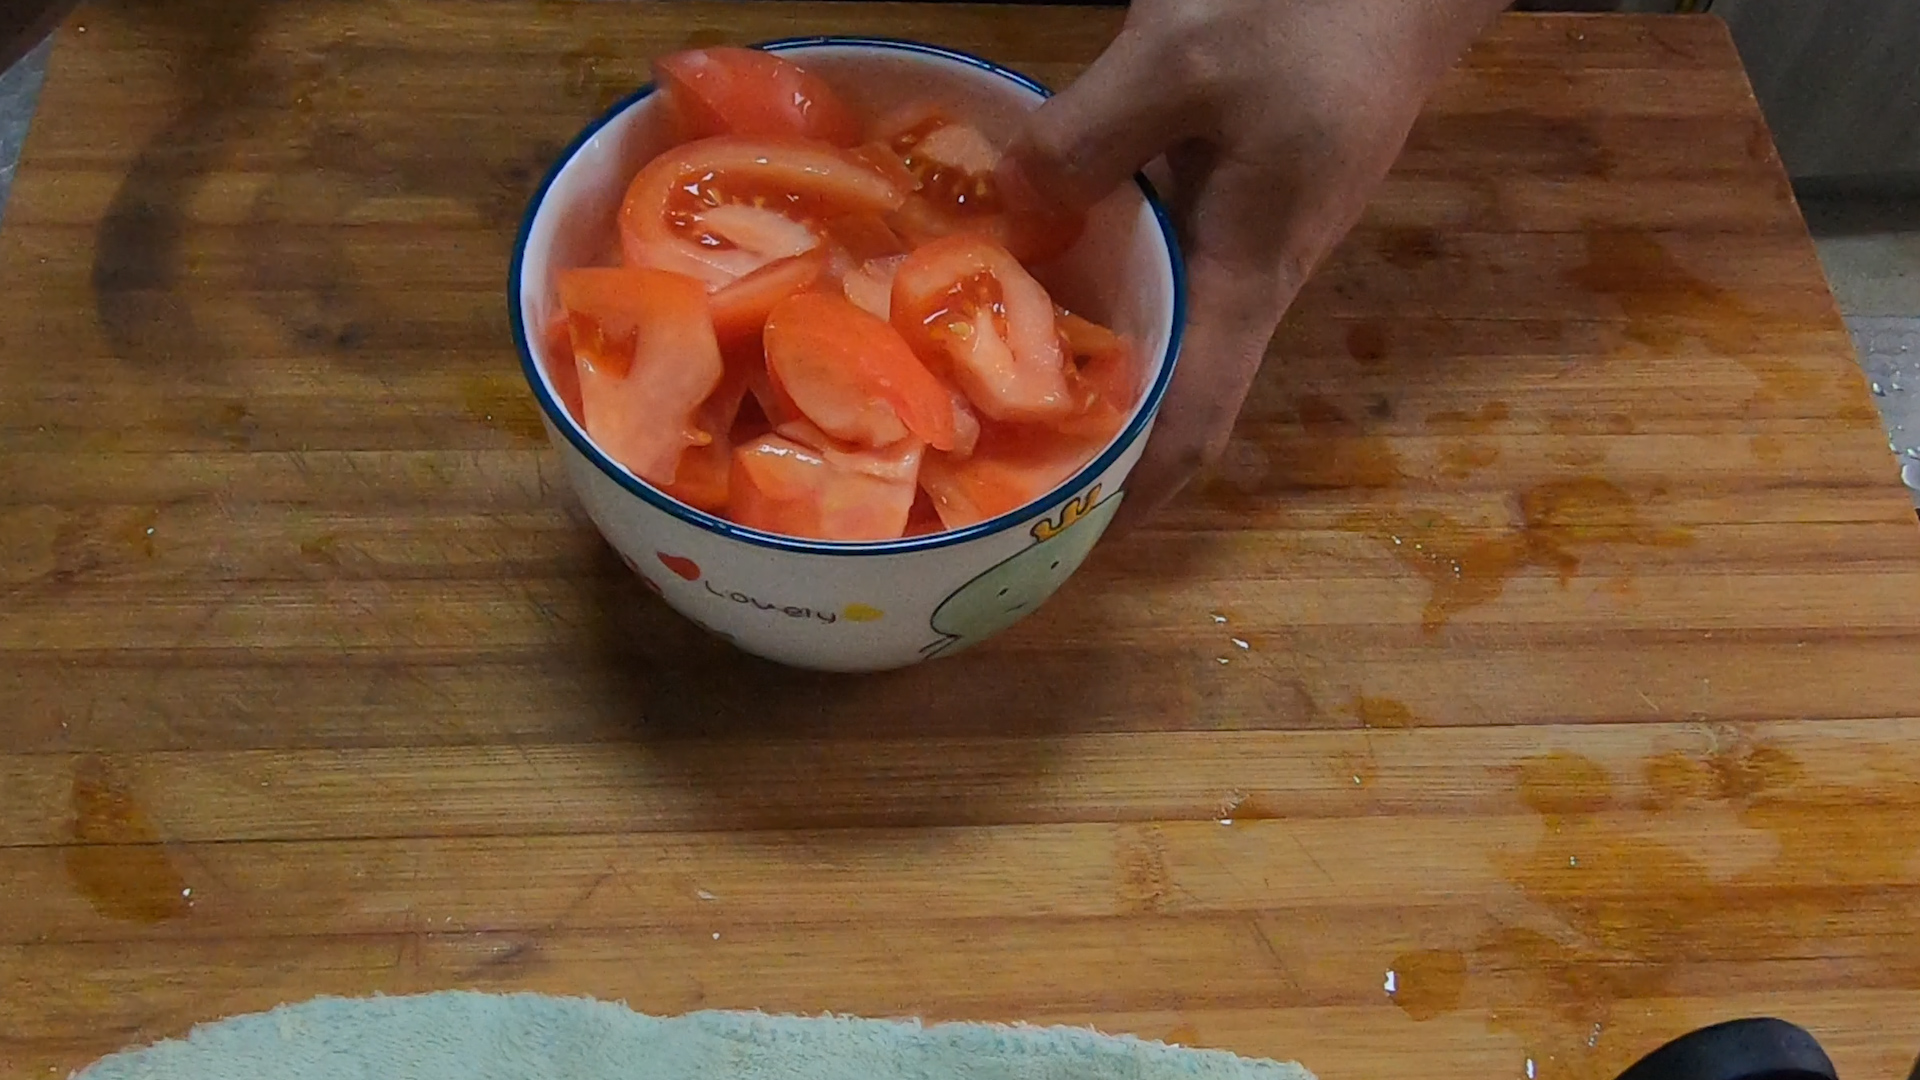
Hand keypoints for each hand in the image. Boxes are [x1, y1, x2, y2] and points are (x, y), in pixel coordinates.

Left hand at [1002, 0, 1508, 530]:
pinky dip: (1101, 275)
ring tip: (984, 365)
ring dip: (1091, 352)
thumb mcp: (1180, 59)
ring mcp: (1253, 226)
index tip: (1067, 538)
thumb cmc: (1312, 12)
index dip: (1138, 493)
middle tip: (987, 453)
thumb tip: (1010, 206)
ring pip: (1164, 320)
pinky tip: (1035, 251)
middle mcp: (1253, 269)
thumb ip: (1086, 140)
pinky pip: (1163, 253)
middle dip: (1093, 432)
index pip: (1197, 420)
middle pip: (1173, 386)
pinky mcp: (1244, 181)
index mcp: (1248, 272)